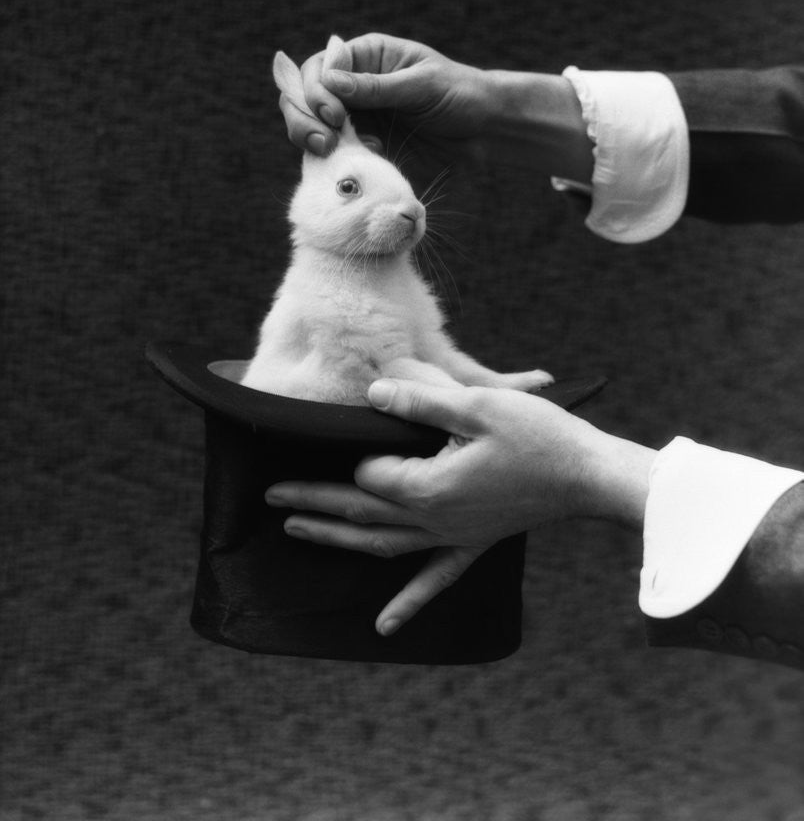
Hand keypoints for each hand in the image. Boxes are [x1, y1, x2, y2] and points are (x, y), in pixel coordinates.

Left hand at [264, 378, 653, 635]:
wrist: (588, 475)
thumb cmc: (539, 435)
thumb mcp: (478, 406)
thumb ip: (420, 401)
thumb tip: (372, 393)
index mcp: (430, 487)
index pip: (370, 473)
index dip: (354, 452)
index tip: (341, 429)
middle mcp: (434, 520)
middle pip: (360, 514)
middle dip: (313, 501)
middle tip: (268, 495)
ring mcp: (453, 536)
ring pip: (382, 545)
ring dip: (337, 538)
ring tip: (297, 529)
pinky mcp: (473, 543)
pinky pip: (435, 578)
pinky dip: (407, 601)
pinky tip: (385, 625)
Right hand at [281, 32, 489, 157]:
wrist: (486, 131)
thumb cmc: (461, 95)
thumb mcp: (422, 85)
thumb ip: (377, 87)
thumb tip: (329, 81)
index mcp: (368, 56)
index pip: (320, 67)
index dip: (316, 90)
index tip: (334, 115)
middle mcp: (355, 84)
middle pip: (305, 95)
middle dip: (304, 116)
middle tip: (323, 141)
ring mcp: (358, 115)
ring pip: (312, 124)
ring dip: (310, 138)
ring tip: (328, 150)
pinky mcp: (365, 145)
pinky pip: (335, 151)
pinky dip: (335, 157)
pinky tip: (365, 157)